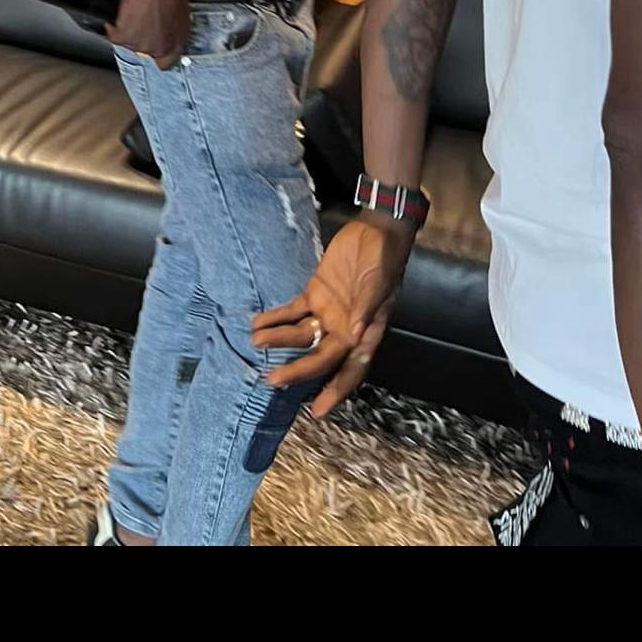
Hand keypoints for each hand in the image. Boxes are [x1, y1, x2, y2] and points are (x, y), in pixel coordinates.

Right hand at [108, 0, 190, 69]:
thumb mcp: (179, 12)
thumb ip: (170, 29)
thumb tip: (163, 30)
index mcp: (177, 42)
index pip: (166, 63)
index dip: (156, 54)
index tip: (150, 48)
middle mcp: (160, 48)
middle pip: (143, 53)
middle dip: (139, 39)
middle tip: (138, 23)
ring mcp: (142, 44)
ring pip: (127, 44)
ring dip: (126, 31)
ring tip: (132, 13)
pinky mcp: (126, 36)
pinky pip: (113, 36)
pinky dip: (112, 26)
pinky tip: (118, 15)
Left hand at [250, 218, 411, 416]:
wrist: (377, 230)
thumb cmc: (385, 260)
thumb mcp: (379, 284)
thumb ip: (365, 309)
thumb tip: (355, 336)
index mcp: (365, 334)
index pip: (350, 370)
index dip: (335, 391)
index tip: (317, 411)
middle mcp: (344, 329)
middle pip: (318, 357)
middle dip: (296, 370)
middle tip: (272, 380)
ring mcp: (327, 312)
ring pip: (300, 335)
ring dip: (279, 339)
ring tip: (257, 341)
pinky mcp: (315, 293)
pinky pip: (292, 311)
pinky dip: (275, 318)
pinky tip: (257, 323)